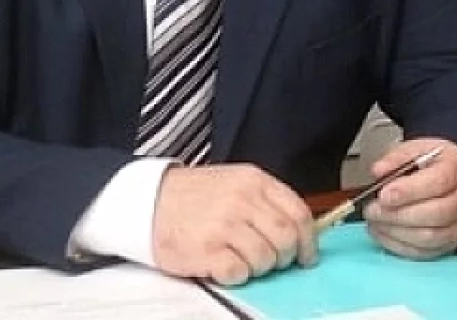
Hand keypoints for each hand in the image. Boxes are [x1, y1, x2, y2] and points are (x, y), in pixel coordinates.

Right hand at [152, 163, 317, 285]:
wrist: (148, 201)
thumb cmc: (193, 195)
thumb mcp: (235, 182)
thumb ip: (266, 201)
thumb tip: (298, 231)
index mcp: (254, 181)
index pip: (298, 213)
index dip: (308, 240)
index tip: (306, 254)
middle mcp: (242, 200)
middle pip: (286, 239)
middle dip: (285, 257)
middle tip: (274, 261)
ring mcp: (224, 226)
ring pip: (265, 258)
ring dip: (259, 267)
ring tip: (242, 260)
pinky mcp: (207, 250)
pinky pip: (239, 273)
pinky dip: (236, 275)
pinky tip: (224, 265)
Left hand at [362, 138, 456, 258]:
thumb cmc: (436, 163)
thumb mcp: (417, 149)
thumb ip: (396, 158)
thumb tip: (379, 171)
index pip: (438, 182)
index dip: (409, 191)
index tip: (384, 194)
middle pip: (436, 214)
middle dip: (398, 215)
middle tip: (372, 210)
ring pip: (431, 237)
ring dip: (397, 232)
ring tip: (375, 221)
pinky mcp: (451, 242)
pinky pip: (425, 252)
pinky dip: (400, 246)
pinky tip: (384, 233)